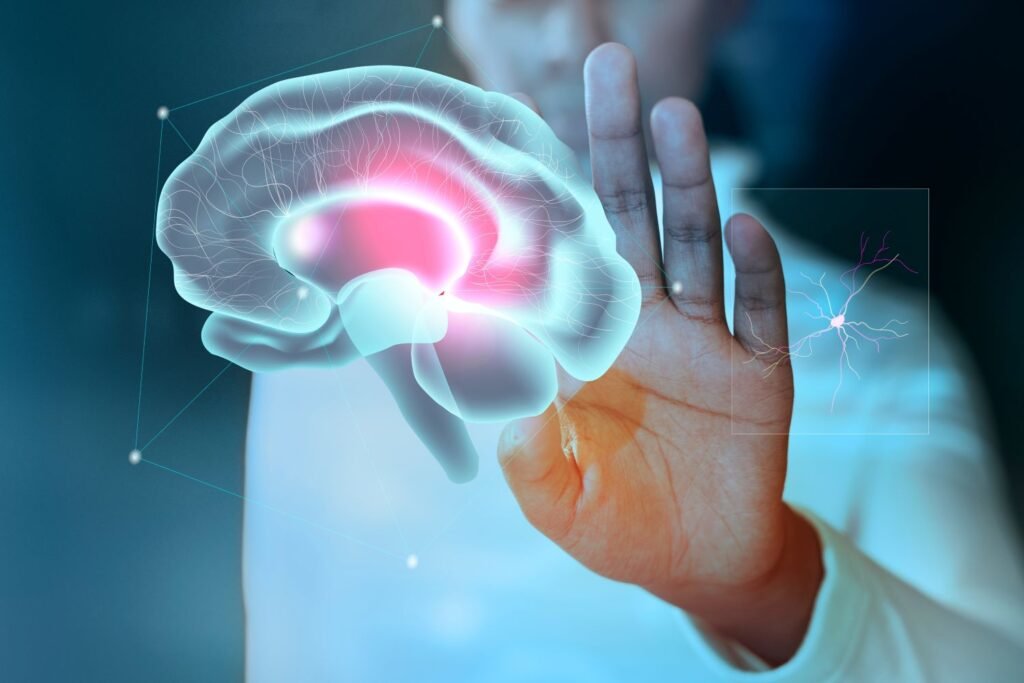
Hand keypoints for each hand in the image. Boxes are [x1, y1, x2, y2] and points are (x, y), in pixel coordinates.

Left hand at [499, 44, 822, 665]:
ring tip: (675, 118)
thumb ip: (528, 457)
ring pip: (693, 247)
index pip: (562, 259)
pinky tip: (744, 225)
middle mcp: (643, 326)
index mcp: (586, 346)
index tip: (521, 130)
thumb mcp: (557, 503)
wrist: (701, 563)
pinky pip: (760, 313)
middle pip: (629, 221)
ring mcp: (705, 342)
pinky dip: (756, 272)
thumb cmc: (617, 527)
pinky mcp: (759, 372)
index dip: (545, 199)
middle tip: (606, 70)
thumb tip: (504, 404)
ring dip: (686, 185)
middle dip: (616, 149)